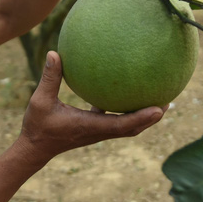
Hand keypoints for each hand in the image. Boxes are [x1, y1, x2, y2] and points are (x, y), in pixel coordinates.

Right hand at [15, 51, 166, 167]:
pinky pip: (115, 120)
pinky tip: (126, 93)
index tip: (160, 109)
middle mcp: (98, 131)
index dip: (142, 118)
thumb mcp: (40, 100)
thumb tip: (55, 53)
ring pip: (127, 126)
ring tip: (157, 99)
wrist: (34, 148)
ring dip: (143, 116)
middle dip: (151, 117)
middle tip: (168, 101)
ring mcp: (97, 131)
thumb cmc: (37, 126)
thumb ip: (50, 78)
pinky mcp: (92, 128)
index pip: (122, 124)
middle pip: (133, 127)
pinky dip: (126, 112)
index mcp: (90, 126)